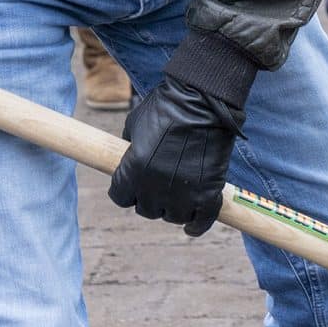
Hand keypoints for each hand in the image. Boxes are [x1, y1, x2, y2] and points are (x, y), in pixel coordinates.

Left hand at [109, 74, 245, 235]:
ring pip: (173, 216)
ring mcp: (182, 193)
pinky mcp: (207, 193)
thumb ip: (132, 147)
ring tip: (180, 196)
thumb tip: (132, 155)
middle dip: (151, 199)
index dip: (127, 191)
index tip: (134, 185)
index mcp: (132, 171)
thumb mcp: (135, 124)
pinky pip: (201, 221)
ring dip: (175, 209)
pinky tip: (192, 226)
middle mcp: (154, 187)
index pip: (120, 198)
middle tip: (162, 184)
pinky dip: (197, 225)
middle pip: (146, 210)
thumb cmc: (166, 106)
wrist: (202, 100)